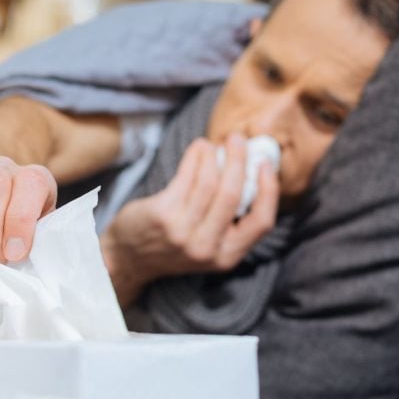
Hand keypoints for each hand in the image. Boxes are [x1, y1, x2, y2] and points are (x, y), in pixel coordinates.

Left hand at [100, 134, 279, 306]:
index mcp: (227, 257)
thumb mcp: (209, 245)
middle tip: (237, 139)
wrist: (129, 258)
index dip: (269, 190)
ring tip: (211, 143)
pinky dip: (194, 157)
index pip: (262, 222)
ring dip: (212, 154)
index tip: (265, 165)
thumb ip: (230, 220)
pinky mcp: (163, 215)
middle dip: (238, 160)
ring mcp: (183, 233)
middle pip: (233, 194)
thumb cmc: (174, 244)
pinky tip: (197, 149)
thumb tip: (249, 171)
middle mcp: (207, 248)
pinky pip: (186, 177)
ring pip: (209, 182)